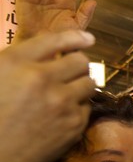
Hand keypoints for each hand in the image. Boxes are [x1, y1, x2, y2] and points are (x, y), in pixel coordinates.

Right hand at [0, 30, 95, 161]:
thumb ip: (20, 60)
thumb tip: (50, 46)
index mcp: (14, 64)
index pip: (55, 40)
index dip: (75, 37)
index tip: (87, 39)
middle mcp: (41, 79)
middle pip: (80, 61)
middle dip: (77, 65)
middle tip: (70, 72)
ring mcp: (61, 103)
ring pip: (90, 82)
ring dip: (81, 84)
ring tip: (68, 92)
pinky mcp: (75, 124)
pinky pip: (88, 106)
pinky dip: (79, 107)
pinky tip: (63, 113)